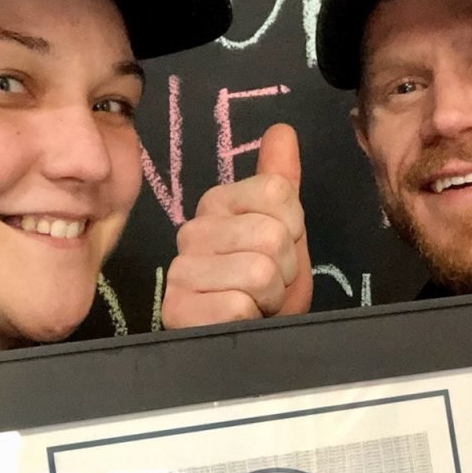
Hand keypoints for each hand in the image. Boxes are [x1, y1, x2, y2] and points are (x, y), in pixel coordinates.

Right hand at [162, 123, 312, 327]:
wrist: (254, 342)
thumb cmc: (268, 290)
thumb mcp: (285, 233)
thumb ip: (281, 182)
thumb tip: (282, 130)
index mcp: (216, 204)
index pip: (277, 192)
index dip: (294, 229)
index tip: (280, 251)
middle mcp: (191, 231)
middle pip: (272, 233)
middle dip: (284, 268)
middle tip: (268, 284)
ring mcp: (180, 272)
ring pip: (258, 271)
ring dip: (270, 297)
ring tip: (255, 303)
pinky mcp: (177, 310)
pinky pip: (239, 305)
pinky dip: (251, 319)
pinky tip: (239, 321)